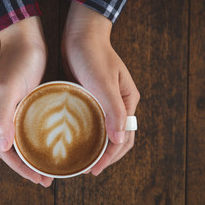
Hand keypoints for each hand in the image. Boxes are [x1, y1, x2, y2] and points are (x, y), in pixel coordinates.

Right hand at [0, 17, 52, 186]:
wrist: (25, 39)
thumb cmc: (18, 61)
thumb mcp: (9, 88)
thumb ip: (3, 116)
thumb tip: (2, 146)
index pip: (3, 150)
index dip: (20, 167)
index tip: (37, 178)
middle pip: (11, 148)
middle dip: (27, 166)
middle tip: (46, 178)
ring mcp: (10, 109)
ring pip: (20, 140)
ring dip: (32, 155)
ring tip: (48, 167)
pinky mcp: (22, 103)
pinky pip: (27, 128)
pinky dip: (36, 140)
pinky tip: (48, 144)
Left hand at [62, 2, 139, 175]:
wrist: (80, 35)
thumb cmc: (92, 56)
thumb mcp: (104, 84)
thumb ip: (114, 111)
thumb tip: (120, 140)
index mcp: (127, 102)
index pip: (125, 137)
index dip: (111, 156)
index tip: (95, 169)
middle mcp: (119, 104)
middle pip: (118, 138)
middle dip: (106, 156)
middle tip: (89, 170)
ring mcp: (106, 102)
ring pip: (105, 132)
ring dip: (97, 148)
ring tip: (83, 160)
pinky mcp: (93, 98)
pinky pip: (94, 121)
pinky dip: (89, 135)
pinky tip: (77, 141)